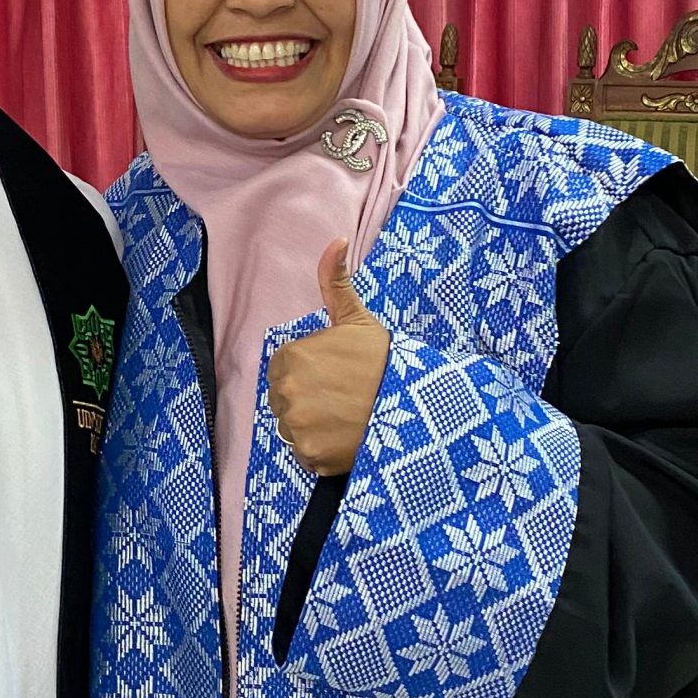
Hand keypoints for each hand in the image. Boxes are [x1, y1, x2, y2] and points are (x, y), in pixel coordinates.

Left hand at [266, 240, 391, 477]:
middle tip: (343, 395)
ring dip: (313, 424)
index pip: (283, 369)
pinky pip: (304, 452)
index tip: (334, 373)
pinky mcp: (310, 456)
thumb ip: (334, 282)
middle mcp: (287, 393)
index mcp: (291, 358)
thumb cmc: (383, 360)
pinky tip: (345, 435)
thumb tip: (336, 240)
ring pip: (292, 427)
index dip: (308, 371)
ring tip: (345, 416)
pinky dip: (321, 449)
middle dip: (307, 398)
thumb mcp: (357, 319)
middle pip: (284, 399)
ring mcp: (298, 427)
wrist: (414, 405)